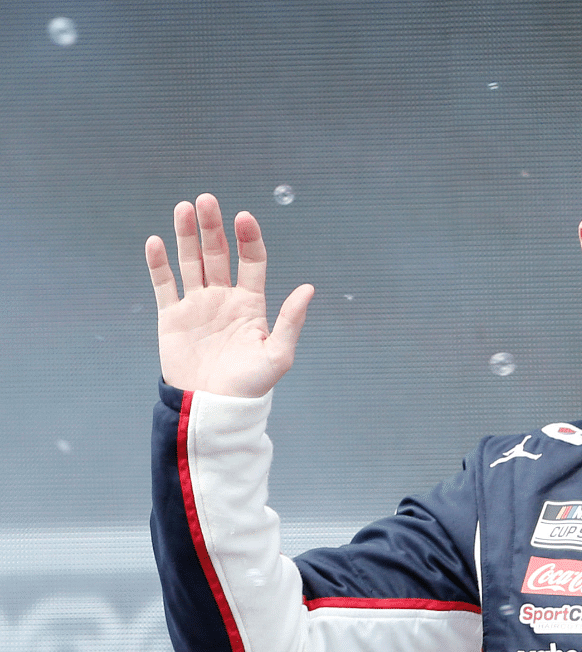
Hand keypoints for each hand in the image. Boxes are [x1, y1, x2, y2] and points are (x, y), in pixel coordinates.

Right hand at [145, 193, 313, 397]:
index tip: (244, 217)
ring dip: (186, 235)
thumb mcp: (278, 354)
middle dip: (212, 227)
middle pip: (218, 253)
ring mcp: (197, 305)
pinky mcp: (172, 317)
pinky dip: (159, 264)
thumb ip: (291, 321)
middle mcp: (224, 298)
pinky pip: (165, 284)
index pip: (251, 261)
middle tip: (207, 199)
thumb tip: (309, 289)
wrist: (214, 406)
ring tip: (185, 207)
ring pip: (191, 262)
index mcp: (251, 303)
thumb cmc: (251, 384)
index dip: (248, 238)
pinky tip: (157, 241)